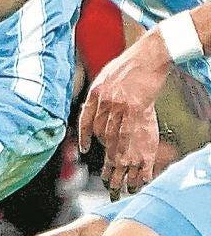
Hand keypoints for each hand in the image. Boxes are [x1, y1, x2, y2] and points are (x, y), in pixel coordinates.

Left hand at [78, 31, 170, 196]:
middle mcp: (105, 101)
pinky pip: (132, 135)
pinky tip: (133, 165)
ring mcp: (121, 106)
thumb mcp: (106, 75)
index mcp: (95, 92)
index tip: (85, 150)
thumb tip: (96, 110)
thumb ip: (100, 94)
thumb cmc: (129, 63)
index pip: (86, 120)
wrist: (150, 55)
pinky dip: (132, 151)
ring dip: (118, 162)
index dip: (85, 137)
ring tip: (119, 180)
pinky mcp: (139, 110)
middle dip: (106, 159)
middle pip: (102, 136)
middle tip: (108, 178)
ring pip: (116, 140)